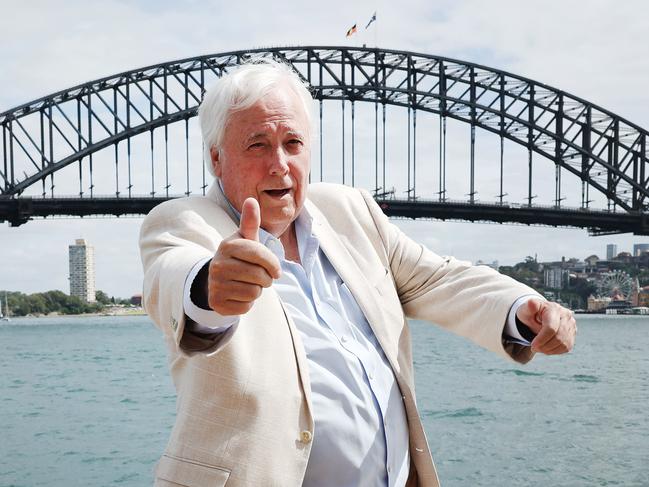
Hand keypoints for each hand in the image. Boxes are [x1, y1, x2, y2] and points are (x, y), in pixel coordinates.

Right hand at [207, 197, 280, 314]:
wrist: (217, 279)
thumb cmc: (239, 257)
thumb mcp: (245, 239)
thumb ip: (250, 222)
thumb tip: (251, 200)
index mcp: (228, 246)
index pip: (261, 256)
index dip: (273, 264)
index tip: (276, 269)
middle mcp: (218, 265)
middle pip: (260, 277)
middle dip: (266, 279)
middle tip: (258, 277)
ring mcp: (215, 285)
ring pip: (254, 293)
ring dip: (257, 291)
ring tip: (248, 284)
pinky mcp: (217, 303)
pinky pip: (245, 307)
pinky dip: (247, 303)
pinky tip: (239, 294)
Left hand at [515, 299, 576, 354]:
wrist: (538, 316)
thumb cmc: (531, 313)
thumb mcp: (526, 309)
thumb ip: (528, 307)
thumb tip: (531, 303)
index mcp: (554, 308)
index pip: (551, 328)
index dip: (542, 339)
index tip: (533, 345)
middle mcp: (566, 315)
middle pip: (559, 337)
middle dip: (545, 346)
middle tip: (534, 348)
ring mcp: (571, 325)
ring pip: (564, 344)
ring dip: (550, 349)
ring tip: (540, 348)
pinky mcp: (573, 334)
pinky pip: (567, 347)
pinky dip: (555, 351)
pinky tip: (546, 348)